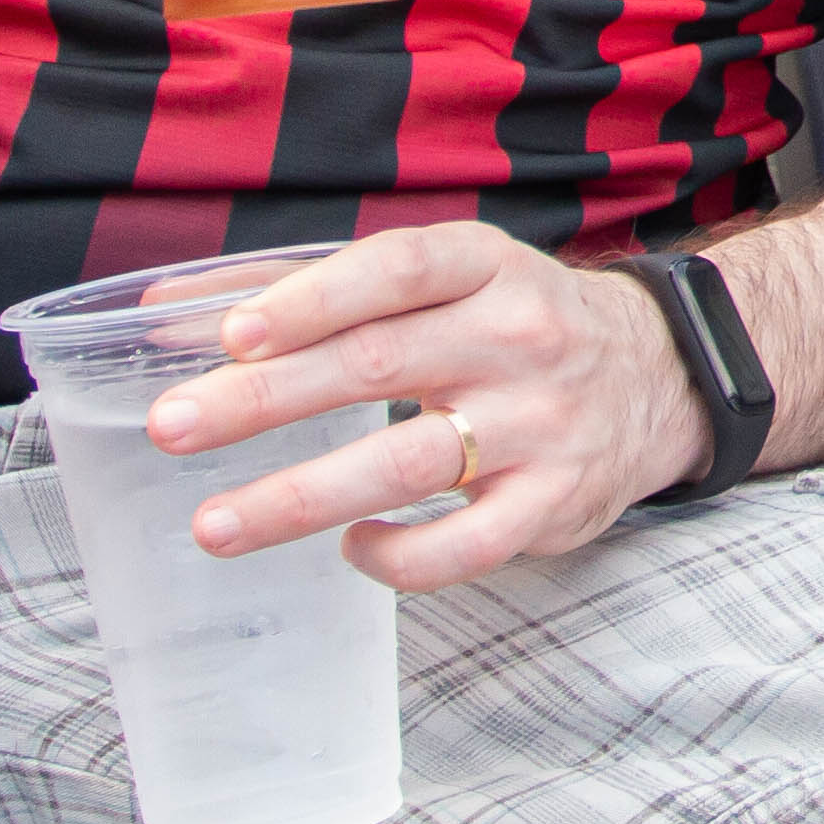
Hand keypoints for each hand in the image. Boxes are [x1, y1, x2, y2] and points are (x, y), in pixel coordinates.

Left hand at [147, 225, 719, 591]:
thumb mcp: (440, 278)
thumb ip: (307, 288)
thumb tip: (166, 304)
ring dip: (301, 498)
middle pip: (380, 366)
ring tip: (215, 524)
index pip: (396, 271)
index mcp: (486, 268)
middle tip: (175, 426)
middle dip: (265, 401)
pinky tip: (349, 548)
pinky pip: (466, 545)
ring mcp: (540, 424)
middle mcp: (518, 338)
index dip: (312, 300)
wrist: (656, 376)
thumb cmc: (511, 323)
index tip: (232, 335)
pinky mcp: (554, 502)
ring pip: (410, 464)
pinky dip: (397, 556)